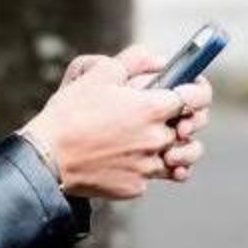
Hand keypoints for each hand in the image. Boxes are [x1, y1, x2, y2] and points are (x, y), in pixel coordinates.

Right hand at [21, 48, 208, 199]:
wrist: (47, 159)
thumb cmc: (71, 113)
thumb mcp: (100, 73)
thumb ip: (135, 60)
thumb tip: (160, 60)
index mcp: (151, 108)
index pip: (197, 98)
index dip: (200, 90)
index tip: (196, 87)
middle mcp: (156, 139)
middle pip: (192, 129)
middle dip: (189, 119)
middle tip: (179, 115)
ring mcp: (147, 167)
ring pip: (180, 158)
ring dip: (178, 149)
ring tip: (167, 142)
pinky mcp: (135, 187)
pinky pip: (152, 176)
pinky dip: (147, 167)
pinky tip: (131, 158)